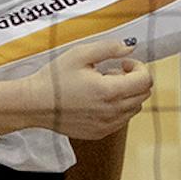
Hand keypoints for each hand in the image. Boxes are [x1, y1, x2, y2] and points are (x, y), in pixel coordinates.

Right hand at [16, 38, 152, 141]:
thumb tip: (130, 46)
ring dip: (126, 94)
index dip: (139, 67)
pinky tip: (98, 99)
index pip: (145, 81)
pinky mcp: (100, 133)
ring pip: (134, 108)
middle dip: (134, 79)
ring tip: (103, 85)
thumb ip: (109, 48)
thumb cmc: (55, 78)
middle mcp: (112, 111)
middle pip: (143, 94)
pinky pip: (121, 120)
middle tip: (112, 71)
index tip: (123, 62)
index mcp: (109, 91)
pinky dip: (118, 108)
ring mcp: (107, 125)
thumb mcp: (80, 54)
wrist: (35, 104)